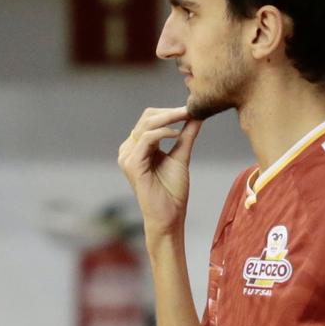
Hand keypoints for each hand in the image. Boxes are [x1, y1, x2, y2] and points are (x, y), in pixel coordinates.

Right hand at [117, 106, 200, 236]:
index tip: (191, 108)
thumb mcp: (181, 157)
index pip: (150, 119)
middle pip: (147, 118)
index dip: (170, 111)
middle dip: (170, 112)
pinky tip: (177, 134)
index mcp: (138, 147)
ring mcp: (127, 156)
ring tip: (187, 117)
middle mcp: (129, 149)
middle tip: (191, 109)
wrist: (169, 217)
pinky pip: (146, 139)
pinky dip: (163, 133)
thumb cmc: (173, 192)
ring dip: (168, 118)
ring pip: (146, 125)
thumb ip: (186, 135)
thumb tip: (197, 115)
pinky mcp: (131, 164)